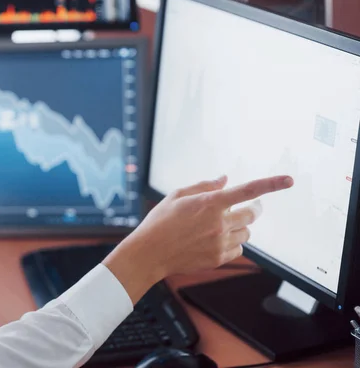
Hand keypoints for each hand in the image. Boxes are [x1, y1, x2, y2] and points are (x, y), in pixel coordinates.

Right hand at [102, 175, 293, 303]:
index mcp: (209, 203)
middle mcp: (218, 223)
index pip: (247, 191)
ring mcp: (220, 243)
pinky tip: (214, 241)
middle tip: (249, 206)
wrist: (149, 253)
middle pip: (253, 213)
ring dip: (240, 226)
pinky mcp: (218, 258)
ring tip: (220, 226)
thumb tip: (225, 179)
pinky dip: (232, 244)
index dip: (271, 184)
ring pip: (246, 232)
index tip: (288, 180)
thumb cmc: (160, 222)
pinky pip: (238, 249)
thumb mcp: (177, 196)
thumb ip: (204, 186)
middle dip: (254, 208)